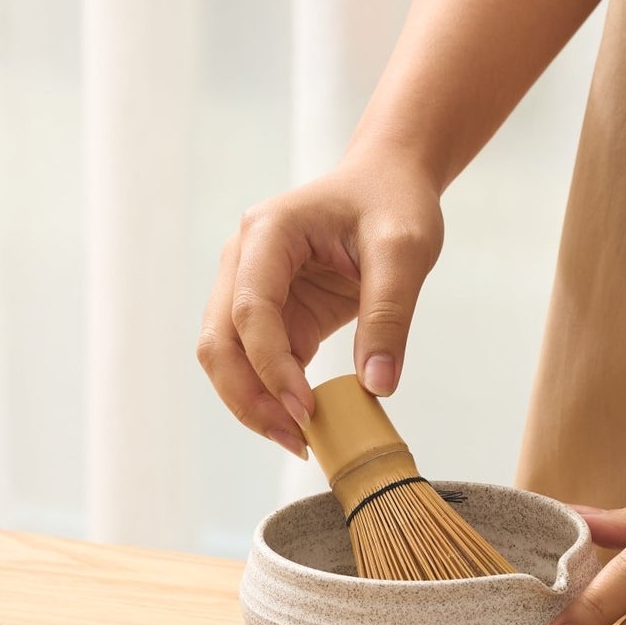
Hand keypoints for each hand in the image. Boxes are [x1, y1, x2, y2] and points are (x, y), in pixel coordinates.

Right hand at [197, 148, 443, 454]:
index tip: (307, 409)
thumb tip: (377, 387)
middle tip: (297, 441)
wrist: (387, 183)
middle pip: (219, 341)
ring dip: (253, 404)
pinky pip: (256, 364)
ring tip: (300, 441)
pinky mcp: (270, 314)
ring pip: (226, 358)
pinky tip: (305, 422)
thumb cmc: (393, 203)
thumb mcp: (406, 251)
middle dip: (249, 398)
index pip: (251, 309)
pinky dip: (273, 397)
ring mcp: (250, 288)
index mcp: (268, 233)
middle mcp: (244, 260)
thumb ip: (390, 315)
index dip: (271, 366)